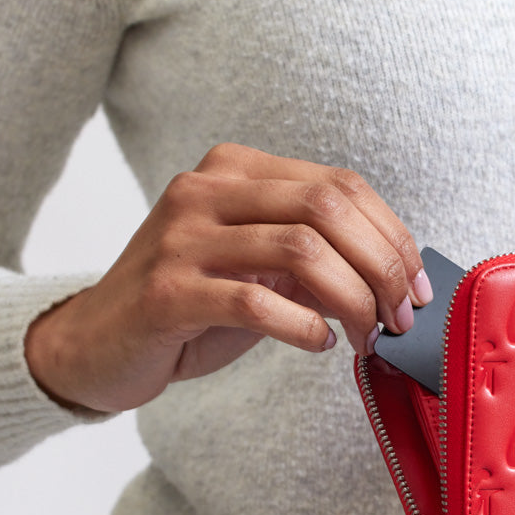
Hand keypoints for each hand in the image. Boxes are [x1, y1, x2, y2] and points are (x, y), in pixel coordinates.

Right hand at [24, 143, 430, 412]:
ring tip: (366, 336)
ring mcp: (182, 238)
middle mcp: (206, 190)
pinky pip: (255, 300)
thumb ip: (318, 259)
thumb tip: (398, 281)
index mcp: (236, 171)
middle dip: (383, 266)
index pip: (340, 185)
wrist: (97, 343)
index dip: (393, 236)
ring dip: (353, 300)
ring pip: (301, 250)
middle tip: (399, 315)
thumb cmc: (191, 306)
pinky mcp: (166, 291)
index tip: (417, 286)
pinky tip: (318, 344)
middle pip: (328, 208)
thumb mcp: (260, 267)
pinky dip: (304, 326)